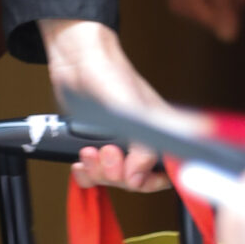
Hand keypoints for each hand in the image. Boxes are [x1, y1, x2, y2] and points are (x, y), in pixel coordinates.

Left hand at [39, 17, 170, 190]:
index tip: (134, 177)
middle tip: (105, 151)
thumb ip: (142, 149)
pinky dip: (85, 174)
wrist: (78, 62)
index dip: (150, 181)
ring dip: (97, 172)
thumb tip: (136, 180)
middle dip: (116, 173)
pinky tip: (79, 162)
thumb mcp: (134, 112)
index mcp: (161, 135)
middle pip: (135, 181)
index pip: (166, 173)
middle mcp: (142, 144)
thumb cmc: (112, 76)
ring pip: (112, 179)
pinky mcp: (96, 147)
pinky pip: (92, 176)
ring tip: (88, 151)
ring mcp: (118, 146)